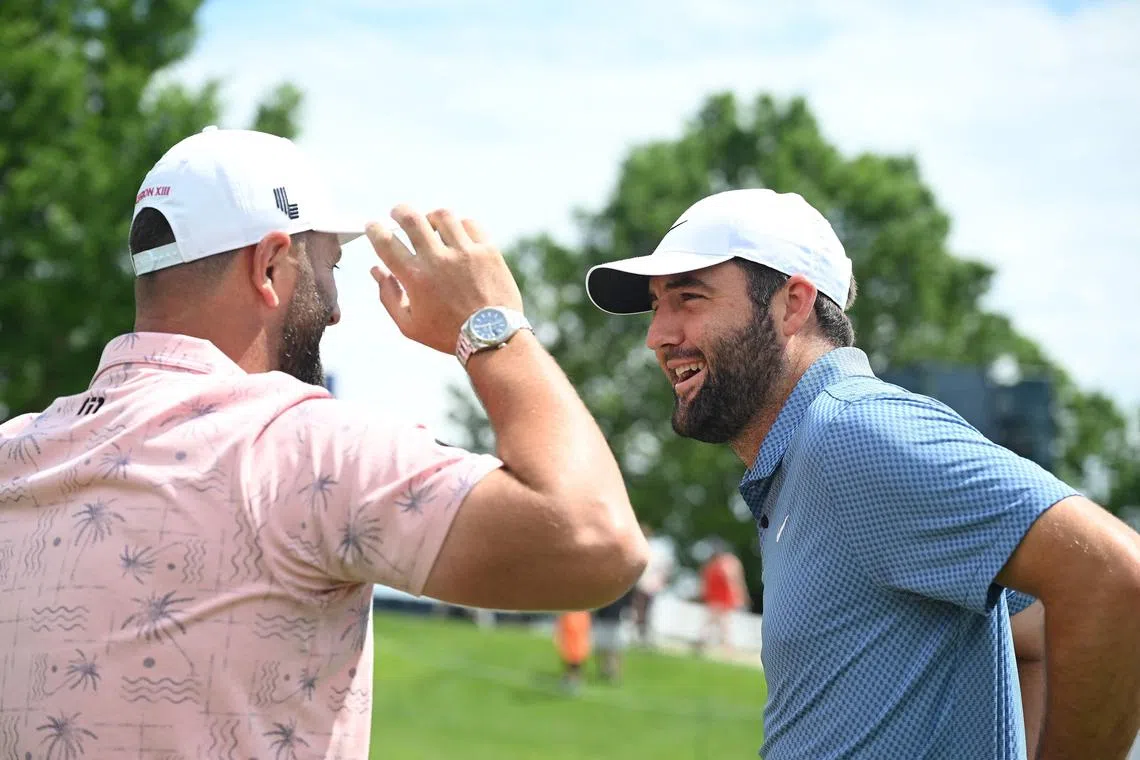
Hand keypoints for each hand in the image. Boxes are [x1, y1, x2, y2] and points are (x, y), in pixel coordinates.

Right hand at [366, 205, 524, 354]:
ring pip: (442, 216)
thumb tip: (376, 270)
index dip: (374, 229)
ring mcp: (465, 253)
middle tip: (397, 213)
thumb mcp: (410, 325)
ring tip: (430, 225)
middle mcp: (438, 260)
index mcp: (415, 278)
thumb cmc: (448, 334)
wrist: (492, 338)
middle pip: (411, 218)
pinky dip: (459, 225)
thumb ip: (388, 296)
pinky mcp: (488, 251)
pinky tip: (457, 234)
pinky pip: (470, 224)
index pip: (385, 242)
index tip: (373, 227)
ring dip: (431, 217)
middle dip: (399, 211)